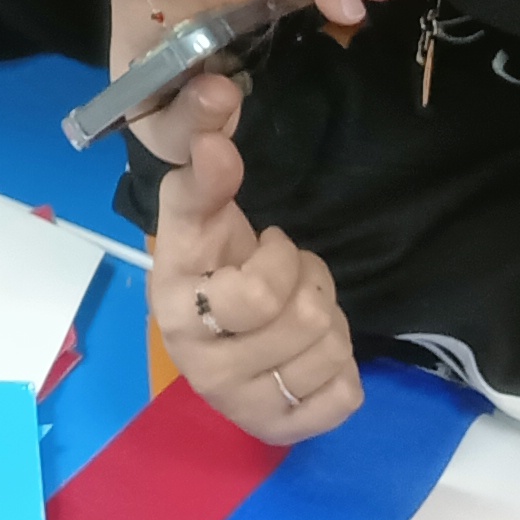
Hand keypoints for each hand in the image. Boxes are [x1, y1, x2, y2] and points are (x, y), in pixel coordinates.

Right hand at [142, 71, 360, 442]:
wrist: (210, 322)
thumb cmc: (210, 257)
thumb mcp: (200, 204)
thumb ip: (203, 147)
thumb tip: (217, 90)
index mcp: (174, 301)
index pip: (250, 288)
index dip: (277, 253)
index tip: (257, 202)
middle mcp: (199, 360)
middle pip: (302, 314)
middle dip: (307, 275)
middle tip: (285, 268)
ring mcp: (238, 400)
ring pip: (331, 349)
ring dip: (328, 314)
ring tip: (297, 306)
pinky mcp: (277, 428)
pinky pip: (345, 394)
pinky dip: (343, 366)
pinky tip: (310, 352)